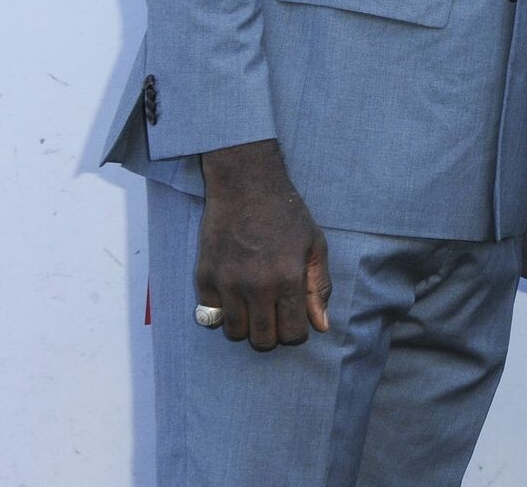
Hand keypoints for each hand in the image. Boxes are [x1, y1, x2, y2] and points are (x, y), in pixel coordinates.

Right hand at [197, 140, 332, 350]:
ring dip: (247, 326)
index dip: (296, 332)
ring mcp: (227, 283)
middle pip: (262, 340)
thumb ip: (319, 288)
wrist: (246, 186)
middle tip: (274, 314)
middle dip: (272, 334)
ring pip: (235, 333)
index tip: (294, 320)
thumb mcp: (315, 246)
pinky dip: (222, 313)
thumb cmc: (286, 215)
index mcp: (288, 279)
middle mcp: (256, 286)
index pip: (292, 333)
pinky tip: (233, 295)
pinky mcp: (204, 277)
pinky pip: (210, 316)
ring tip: (254, 305)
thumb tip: (321, 326)